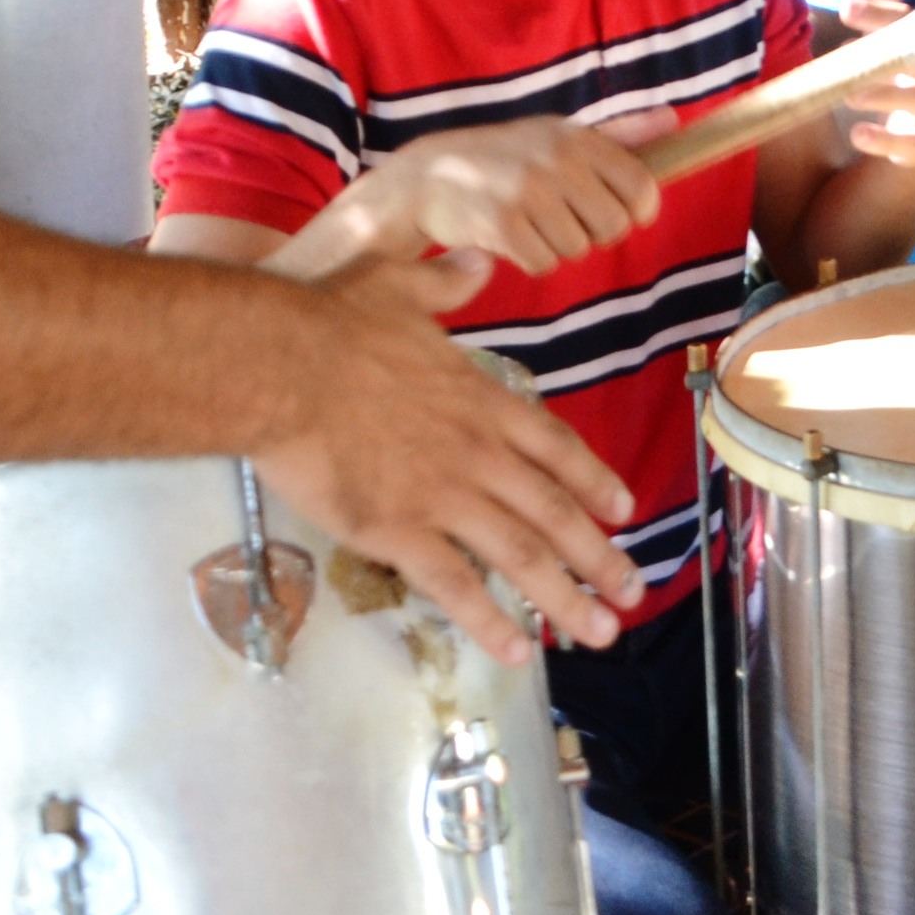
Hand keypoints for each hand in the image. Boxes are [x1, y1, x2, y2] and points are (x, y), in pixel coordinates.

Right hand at [259, 260, 645, 660]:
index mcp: (482, 400)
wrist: (282, 367)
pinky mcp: (396, 532)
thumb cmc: (331, 324)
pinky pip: (455, 585)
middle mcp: (477, 453)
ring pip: (521, 556)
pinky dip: (491, 620)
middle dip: (599, 556)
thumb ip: (446, 284)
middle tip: (632, 591)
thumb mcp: (399, 285)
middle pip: (554, 512)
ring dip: (566, 597)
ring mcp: (441, 495)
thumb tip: (476, 263)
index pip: (557, 447)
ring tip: (600, 632)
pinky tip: (517, 651)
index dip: (594, 481)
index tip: (624, 510)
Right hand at [310, 110, 674, 279]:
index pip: (640, 185)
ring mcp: (527, 193)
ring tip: (532, 223)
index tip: (626, 214)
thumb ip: (620, 133)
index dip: (640, 210)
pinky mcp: (501, 225)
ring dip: (559, 247)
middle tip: (566, 219)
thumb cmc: (507, 157)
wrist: (428, 177)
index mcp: (575, 137)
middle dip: (595, 233)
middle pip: (613, 227)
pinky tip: (512, 238)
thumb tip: (673, 119)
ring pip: (577, 249)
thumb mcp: (561, 135)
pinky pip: (544, 264)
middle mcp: (555, 162)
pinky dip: (531, 260)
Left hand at [824, 0, 914, 173]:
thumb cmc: (893, 89)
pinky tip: (859, 135)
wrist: (892, 162)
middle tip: (850, 46)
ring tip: (849, 92)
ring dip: (886, 95)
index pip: (912, 26)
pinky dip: (886, 142)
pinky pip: (913, 149)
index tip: (846, 6)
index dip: (882, 14)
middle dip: (891, 51)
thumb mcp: (885, 39)